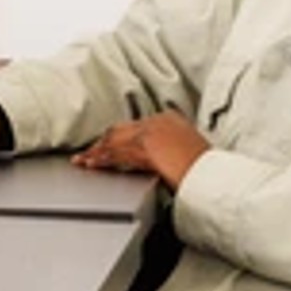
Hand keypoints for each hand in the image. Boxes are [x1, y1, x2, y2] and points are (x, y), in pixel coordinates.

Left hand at [73, 112, 209, 187]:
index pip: (138, 126)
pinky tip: (90, 164)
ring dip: (97, 150)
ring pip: (113, 141)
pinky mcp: (138, 149)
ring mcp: (147, 133)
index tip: (112, 144)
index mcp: (170, 118)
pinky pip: (112, 153)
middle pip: (122, 130)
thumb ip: (175, 148)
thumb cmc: (204, 167)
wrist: (206, 172)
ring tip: (84, 160)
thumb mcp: (192, 150)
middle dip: (105, 141)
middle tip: (91, 150)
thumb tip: (165, 158)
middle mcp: (156, 122)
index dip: (122, 137)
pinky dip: (99, 158)